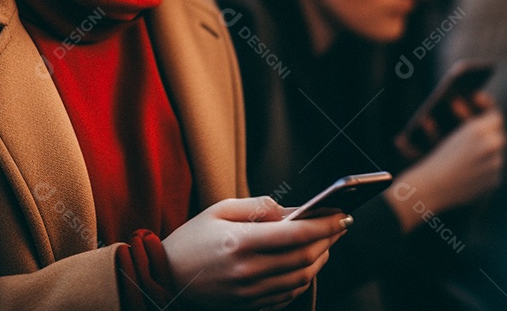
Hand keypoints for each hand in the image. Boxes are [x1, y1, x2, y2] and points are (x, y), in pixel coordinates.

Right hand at [161, 196, 347, 309]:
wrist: (165, 278)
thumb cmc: (190, 240)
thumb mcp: (218, 210)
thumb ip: (256, 206)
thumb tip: (289, 209)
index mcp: (239, 242)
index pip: (295, 233)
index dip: (323, 224)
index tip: (341, 215)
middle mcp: (248, 271)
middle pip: (303, 257)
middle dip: (328, 240)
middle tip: (339, 225)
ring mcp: (250, 293)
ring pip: (301, 279)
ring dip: (320, 259)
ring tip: (326, 243)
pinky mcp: (250, 306)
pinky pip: (288, 295)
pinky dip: (304, 279)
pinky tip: (306, 264)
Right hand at [387, 103, 505, 232]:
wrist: (434, 186)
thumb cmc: (435, 158)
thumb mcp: (452, 135)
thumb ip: (476, 127)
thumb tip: (491, 120)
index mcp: (478, 130)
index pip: (495, 115)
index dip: (488, 109)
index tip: (482, 107)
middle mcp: (491, 145)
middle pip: (499, 134)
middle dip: (489, 133)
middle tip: (478, 133)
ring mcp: (495, 164)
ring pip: (498, 153)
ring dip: (488, 151)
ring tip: (470, 153)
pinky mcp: (495, 180)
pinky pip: (494, 169)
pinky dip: (486, 168)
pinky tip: (471, 169)